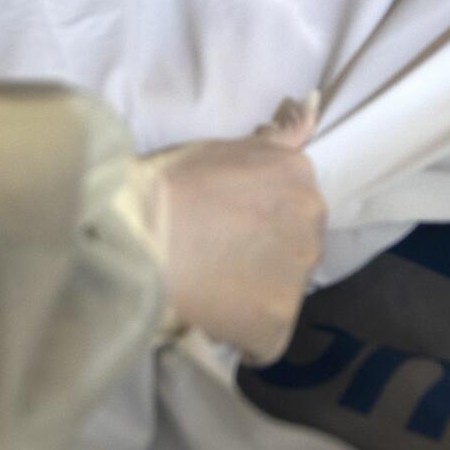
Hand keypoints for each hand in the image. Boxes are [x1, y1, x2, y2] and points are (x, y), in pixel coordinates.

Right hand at [139, 98, 325, 363]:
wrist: (136, 234)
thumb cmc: (167, 186)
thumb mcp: (225, 148)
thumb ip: (274, 140)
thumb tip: (312, 107)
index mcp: (299, 175)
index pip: (294, 208)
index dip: (258, 223)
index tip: (224, 229)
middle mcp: (312, 222)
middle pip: (295, 249)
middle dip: (264, 257)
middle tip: (214, 259)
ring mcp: (298, 274)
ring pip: (282, 294)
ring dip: (255, 296)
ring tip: (209, 291)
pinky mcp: (277, 322)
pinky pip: (266, 342)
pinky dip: (244, 338)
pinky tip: (213, 322)